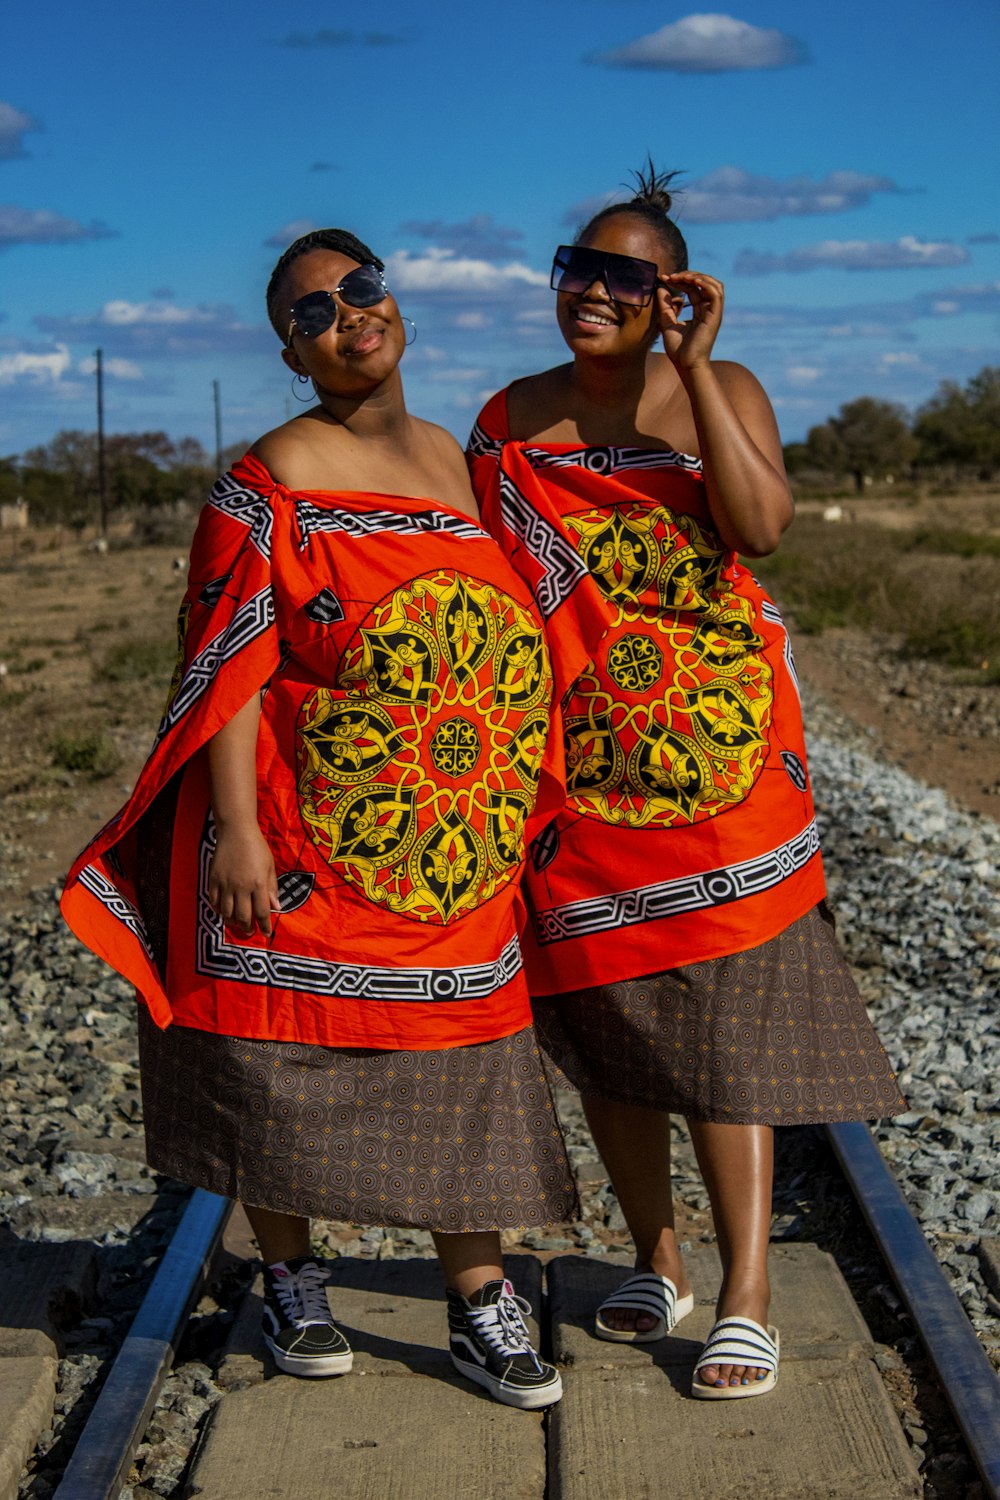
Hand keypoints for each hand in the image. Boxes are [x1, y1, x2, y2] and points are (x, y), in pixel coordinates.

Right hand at [208, 821, 279, 937]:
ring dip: (232, 922)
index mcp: (258, 884)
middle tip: (250, 931)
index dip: (264, 926)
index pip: (262, 912)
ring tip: (237, 924)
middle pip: (242, 917)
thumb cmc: (257, 847)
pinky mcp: (213, 880)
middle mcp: (241, 887)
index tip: (266, 934)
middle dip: (247, 928)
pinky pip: (214, 901)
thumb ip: (272, 888)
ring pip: (226, 913)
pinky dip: (218, 910)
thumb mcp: (270, 866)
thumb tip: (276, 908)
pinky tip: (224, 912)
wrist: (236, 831)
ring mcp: (225, 884)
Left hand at [654, 271, 723, 370]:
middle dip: (688, 275)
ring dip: (698, 276)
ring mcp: (713, 313)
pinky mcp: (715, 316)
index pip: (693, 288)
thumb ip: (665, 306)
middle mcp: (708, 310)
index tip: (664, 278)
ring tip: (682, 277)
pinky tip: (692, 282)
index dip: (680, 280)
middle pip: (704, 283)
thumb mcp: (667, 323)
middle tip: (672, 276)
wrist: (685, 365)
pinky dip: (706, 284)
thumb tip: (661, 287)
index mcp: (699, 311)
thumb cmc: (678, 350)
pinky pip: (716, 294)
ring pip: (714, 284)